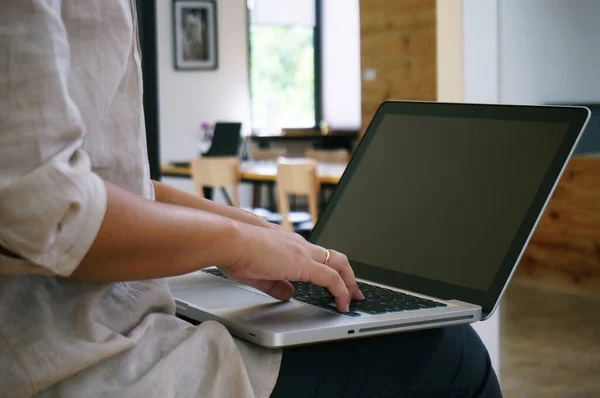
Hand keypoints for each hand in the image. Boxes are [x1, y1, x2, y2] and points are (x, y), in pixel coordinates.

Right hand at [222, 222, 363, 311]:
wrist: (229, 241)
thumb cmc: (235, 252)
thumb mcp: (258, 274)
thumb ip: (276, 284)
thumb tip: (288, 293)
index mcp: (289, 246)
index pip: (317, 256)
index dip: (329, 271)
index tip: (334, 284)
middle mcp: (300, 246)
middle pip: (335, 257)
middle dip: (348, 276)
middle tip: (354, 291)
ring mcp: (303, 252)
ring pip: (338, 264)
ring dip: (349, 283)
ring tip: (353, 299)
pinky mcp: (303, 263)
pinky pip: (331, 279)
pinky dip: (341, 291)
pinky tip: (342, 304)